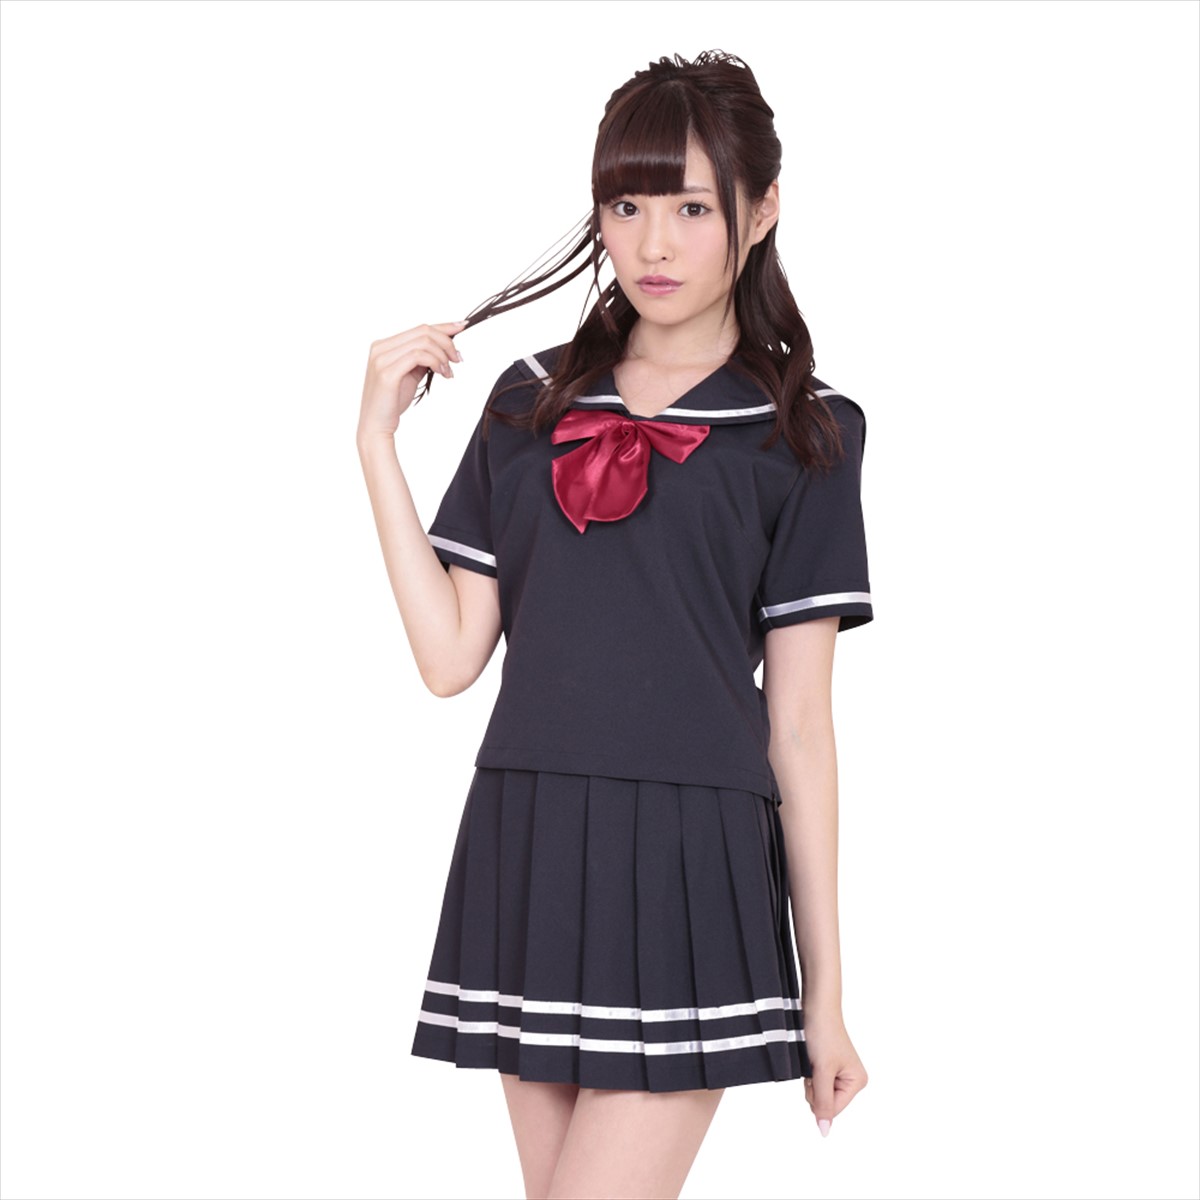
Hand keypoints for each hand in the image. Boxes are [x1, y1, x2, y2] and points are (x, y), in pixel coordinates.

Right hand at [358, 320, 466, 440]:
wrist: (375, 426)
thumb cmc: (391, 403)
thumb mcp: (409, 375)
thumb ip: (421, 360)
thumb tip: (443, 348)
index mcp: (384, 345)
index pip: (419, 328)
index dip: (443, 326)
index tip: (462, 327)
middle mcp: (380, 348)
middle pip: (423, 331)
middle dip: (447, 342)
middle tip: (458, 359)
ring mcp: (382, 359)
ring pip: (423, 342)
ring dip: (443, 355)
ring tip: (449, 372)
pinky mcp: (387, 372)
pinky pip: (418, 356)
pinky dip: (435, 362)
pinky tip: (442, 373)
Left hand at [802, 1008, 867, 1134]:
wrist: (816, 1007)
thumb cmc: (823, 1034)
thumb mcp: (822, 1071)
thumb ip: (823, 1102)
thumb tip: (824, 1131)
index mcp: (858, 1082)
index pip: (833, 1109)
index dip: (818, 1095)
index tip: (816, 1074)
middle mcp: (852, 1080)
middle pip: (825, 1102)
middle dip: (814, 1087)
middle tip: (814, 1064)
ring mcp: (840, 1073)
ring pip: (818, 1093)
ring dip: (810, 1079)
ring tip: (813, 1059)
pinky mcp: (829, 1067)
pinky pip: (815, 1082)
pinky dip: (809, 1073)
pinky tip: (811, 1058)